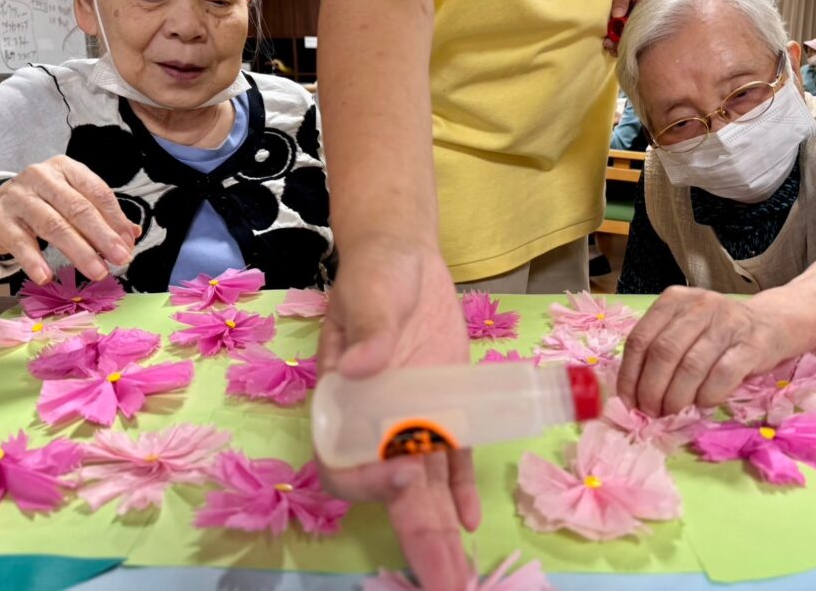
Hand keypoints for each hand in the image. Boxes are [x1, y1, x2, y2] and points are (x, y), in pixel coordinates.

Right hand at [0, 155, 137, 284]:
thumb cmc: (45, 202)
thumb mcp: (73, 200)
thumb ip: (102, 215)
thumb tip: (131, 234)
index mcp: (66, 168)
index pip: (97, 192)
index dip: (115, 219)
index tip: (128, 243)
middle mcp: (41, 177)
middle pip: (77, 209)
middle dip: (102, 236)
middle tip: (120, 259)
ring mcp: (17, 197)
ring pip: (53, 225)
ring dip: (79, 251)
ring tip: (97, 271)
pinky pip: (19, 242)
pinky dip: (34, 261)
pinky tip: (46, 277)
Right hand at [317, 235, 479, 590]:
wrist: (406, 256)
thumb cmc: (375, 271)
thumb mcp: (368, 291)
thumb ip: (366, 328)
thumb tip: (360, 364)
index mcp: (343, 401)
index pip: (344, 462)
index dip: (367, 481)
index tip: (402, 473)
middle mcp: (377, 423)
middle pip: (392, 494)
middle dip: (417, 542)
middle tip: (444, 587)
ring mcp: (413, 420)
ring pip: (426, 488)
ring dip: (442, 533)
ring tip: (462, 577)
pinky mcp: (448, 409)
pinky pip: (453, 460)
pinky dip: (461, 491)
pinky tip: (472, 521)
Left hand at [603, 0, 654, 56]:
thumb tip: (617, 16)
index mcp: (649, 3)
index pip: (642, 24)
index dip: (630, 35)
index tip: (618, 43)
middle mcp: (643, 11)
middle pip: (635, 30)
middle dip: (622, 40)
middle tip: (609, 47)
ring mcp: (634, 13)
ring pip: (627, 30)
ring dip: (617, 38)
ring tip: (606, 45)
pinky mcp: (624, 13)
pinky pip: (620, 26)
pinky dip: (614, 32)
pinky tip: (606, 39)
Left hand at [617, 287, 796, 416]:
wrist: (772, 323)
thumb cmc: (718, 333)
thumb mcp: (684, 329)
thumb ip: (660, 350)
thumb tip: (634, 394)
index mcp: (673, 301)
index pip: (640, 339)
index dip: (629, 375)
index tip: (628, 401)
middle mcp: (698, 306)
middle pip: (663, 353)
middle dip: (651, 390)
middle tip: (650, 412)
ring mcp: (727, 323)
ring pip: (690, 366)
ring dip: (676, 397)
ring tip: (671, 412)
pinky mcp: (751, 344)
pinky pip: (722, 374)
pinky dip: (707, 395)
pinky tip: (702, 404)